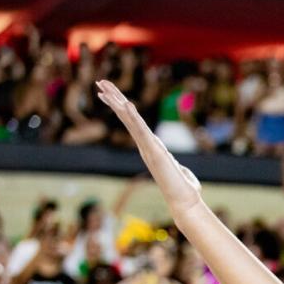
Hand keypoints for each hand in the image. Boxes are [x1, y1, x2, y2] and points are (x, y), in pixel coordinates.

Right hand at [95, 80, 203, 212]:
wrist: (184, 201)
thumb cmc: (184, 190)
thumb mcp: (181, 173)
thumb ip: (179, 169)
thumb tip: (182, 173)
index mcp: (151, 147)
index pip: (133, 123)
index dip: (122, 108)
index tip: (110, 94)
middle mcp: (146, 145)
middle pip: (127, 117)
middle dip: (114, 98)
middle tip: (99, 81)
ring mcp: (149, 148)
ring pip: (130, 121)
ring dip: (117, 102)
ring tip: (103, 86)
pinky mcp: (155, 152)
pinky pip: (142, 131)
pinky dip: (134, 118)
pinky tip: (126, 103)